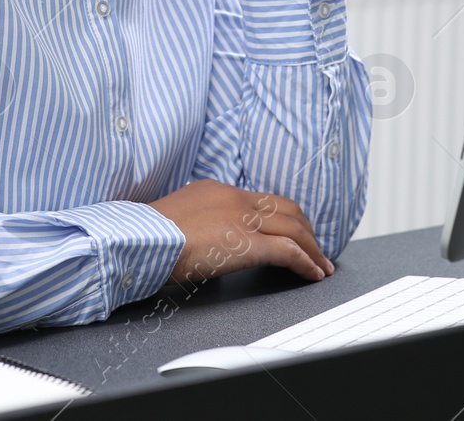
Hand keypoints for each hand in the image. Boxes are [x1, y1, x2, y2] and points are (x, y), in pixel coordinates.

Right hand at [147, 179, 333, 283]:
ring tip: (321, 264)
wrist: (142, 238)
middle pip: (286, 208)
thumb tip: (205, 237)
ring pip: (293, 228)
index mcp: (218, 190)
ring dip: (312, 248)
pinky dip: (305, 262)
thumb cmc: (150, 235)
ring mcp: (242, 220)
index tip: (293, 230)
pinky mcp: (246, 244)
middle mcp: (235, 199)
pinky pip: (287, 252)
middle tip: (316, 246)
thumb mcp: (177, 217)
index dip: (284, 216)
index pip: (262, 199)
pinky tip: (312, 273)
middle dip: (306, 229)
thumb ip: (198, 220)